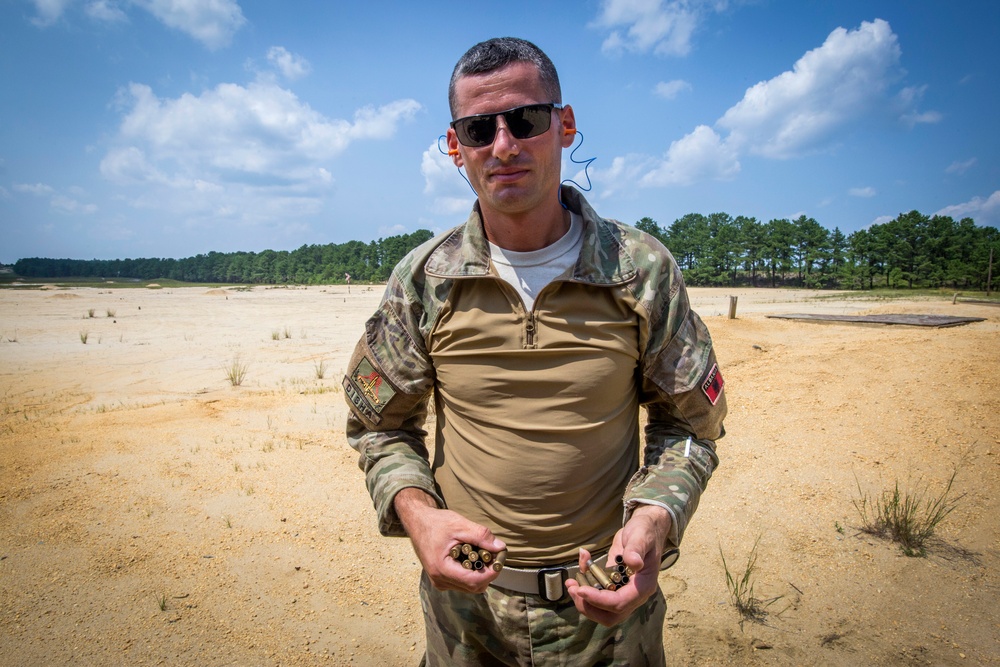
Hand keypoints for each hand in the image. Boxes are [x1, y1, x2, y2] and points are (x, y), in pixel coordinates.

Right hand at [393, 487, 505, 592]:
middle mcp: (439, 580)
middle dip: (488, 573)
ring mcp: (439, 581)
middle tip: (494, 555)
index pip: (474, 582)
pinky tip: (473, 558)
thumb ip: (480, 536)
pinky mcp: (441, 578)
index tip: (499, 559)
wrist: (418, 522)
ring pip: (469, 587)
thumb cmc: (436, 523)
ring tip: (483, 554)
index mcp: (442, 569)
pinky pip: (462, 582)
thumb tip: (500, 547)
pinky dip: (472, 573)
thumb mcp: (459, 525)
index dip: (491, 573)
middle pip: (473, 587)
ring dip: (480, 574)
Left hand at [565, 504, 670, 625]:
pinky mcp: (614, 586)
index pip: (619, 603)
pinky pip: (598, 595)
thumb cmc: (645, 532)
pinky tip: (581, 567)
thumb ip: (636, 549)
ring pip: (602, 610)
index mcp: (643, 586)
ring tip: (571, 583)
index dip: (599, 600)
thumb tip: (634, 563)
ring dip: (583, 600)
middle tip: (573, 589)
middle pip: (610, 615)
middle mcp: (633, 594)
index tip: (581, 590)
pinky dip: (585, 586)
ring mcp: (623, 592)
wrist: (645, 529)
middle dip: (588, 606)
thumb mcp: (641, 536)